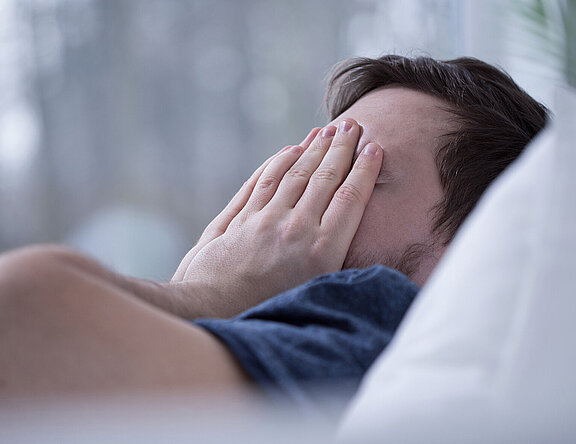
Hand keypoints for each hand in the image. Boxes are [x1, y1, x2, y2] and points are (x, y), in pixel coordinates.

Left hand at [171, 120, 382, 317]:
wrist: (212, 312)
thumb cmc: (266, 313)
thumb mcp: (312, 295)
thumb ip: (331, 261)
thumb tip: (349, 237)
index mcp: (321, 252)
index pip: (349, 199)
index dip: (364, 171)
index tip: (374, 149)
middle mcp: (296, 229)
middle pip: (323, 178)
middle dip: (340, 148)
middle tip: (352, 126)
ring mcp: (266, 220)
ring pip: (294, 174)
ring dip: (312, 149)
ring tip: (325, 130)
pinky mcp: (242, 219)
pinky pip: (263, 181)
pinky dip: (278, 162)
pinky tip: (289, 149)